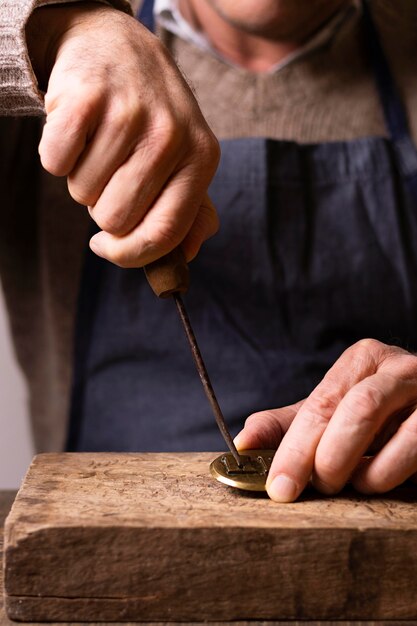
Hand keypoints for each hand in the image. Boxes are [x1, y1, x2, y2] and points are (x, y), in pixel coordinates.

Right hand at [26, 3, 219, 265]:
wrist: (118, 46)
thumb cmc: (152, 117)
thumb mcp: (185, 159)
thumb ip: (191, 212)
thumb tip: (187, 256)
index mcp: (201, 159)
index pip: (164, 234)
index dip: (129, 254)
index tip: (107, 247)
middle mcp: (171, 135)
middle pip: (115, 220)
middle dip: (102, 207)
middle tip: (110, 173)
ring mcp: (129, 113)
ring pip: (82, 194)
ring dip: (82, 179)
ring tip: (98, 146)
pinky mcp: (85, 97)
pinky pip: (55, 163)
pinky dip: (58, 156)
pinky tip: (78, 131)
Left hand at [234, 339, 416, 501]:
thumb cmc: (378, 417)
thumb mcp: (333, 414)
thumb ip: (289, 425)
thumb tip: (243, 444)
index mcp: (363, 360)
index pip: (321, 404)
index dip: (295, 449)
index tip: (278, 486)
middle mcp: (398, 368)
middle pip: (355, 410)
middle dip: (327, 459)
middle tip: (318, 487)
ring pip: (394, 431)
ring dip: (364, 471)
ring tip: (353, 483)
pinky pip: (416, 448)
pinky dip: (391, 472)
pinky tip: (379, 479)